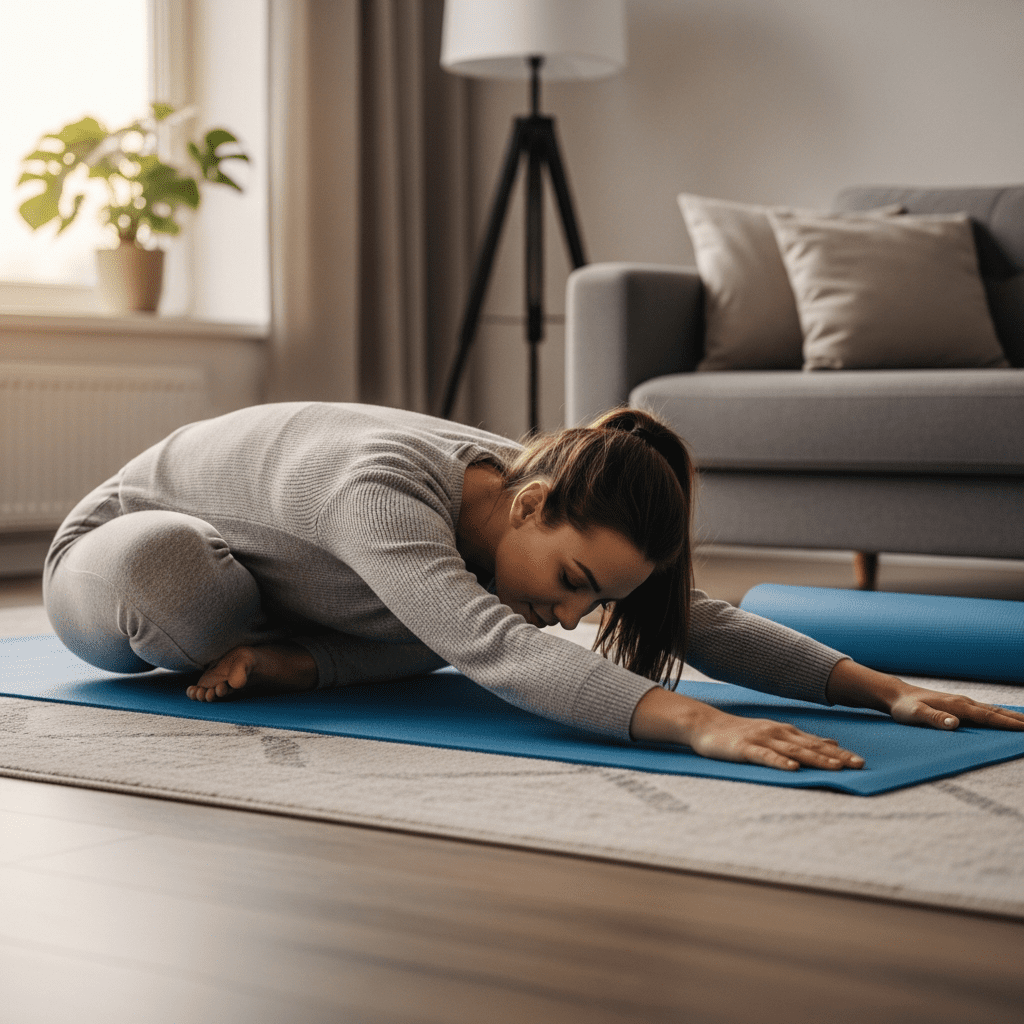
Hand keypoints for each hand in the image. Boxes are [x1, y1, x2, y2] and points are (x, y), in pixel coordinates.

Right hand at [630, 687, 864, 770]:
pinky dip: (780, 762)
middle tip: (858, 765)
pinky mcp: (745, 748)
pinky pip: (765, 757)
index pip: (817, 742)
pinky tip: (793, 769)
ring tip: (835, 767)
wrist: (705, 724)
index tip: (861, 762)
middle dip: (836, 756)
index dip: (839, 752)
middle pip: (811, 747)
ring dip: (815, 758)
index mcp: (785, 731)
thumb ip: (801, 739)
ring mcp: (761, 739)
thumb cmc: (740, 733)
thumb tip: (832, 744)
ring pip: (793, 751)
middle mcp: (777, 733)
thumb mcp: (774, 733)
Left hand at [827, 658, 1023, 731]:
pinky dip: (1000, 714)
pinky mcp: (958, 704)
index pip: (989, 717)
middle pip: (997, 712)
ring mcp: (962, 702)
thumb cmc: (904, 707)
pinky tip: (1004, 717)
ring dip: (1012, 716)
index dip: (1009, 724)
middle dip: (1018, 720)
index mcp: (957, 706)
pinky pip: (985, 710)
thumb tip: (955, 724)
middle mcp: (963, 702)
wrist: (895, 694)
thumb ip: (933, 719)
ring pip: (993, 710)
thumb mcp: (914, 715)